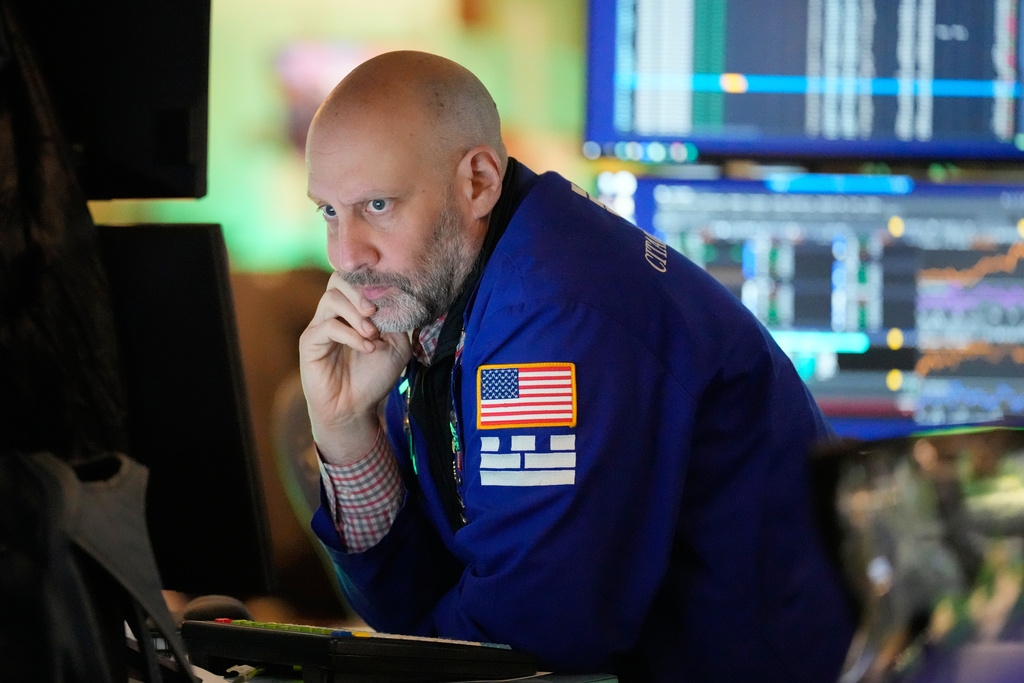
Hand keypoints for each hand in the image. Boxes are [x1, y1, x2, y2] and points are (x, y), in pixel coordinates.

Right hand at [299, 271, 411, 464]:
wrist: (354, 409)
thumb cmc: (374, 377)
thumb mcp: (397, 345)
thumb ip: (397, 319)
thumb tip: (397, 295)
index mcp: (354, 309)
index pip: (356, 277)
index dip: (371, 277)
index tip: (390, 288)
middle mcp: (335, 313)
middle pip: (338, 279)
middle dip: (360, 290)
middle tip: (375, 310)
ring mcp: (321, 325)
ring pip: (331, 299)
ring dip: (355, 313)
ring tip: (372, 334)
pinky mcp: (310, 342)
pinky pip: (327, 326)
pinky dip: (350, 334)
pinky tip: (367, 347)